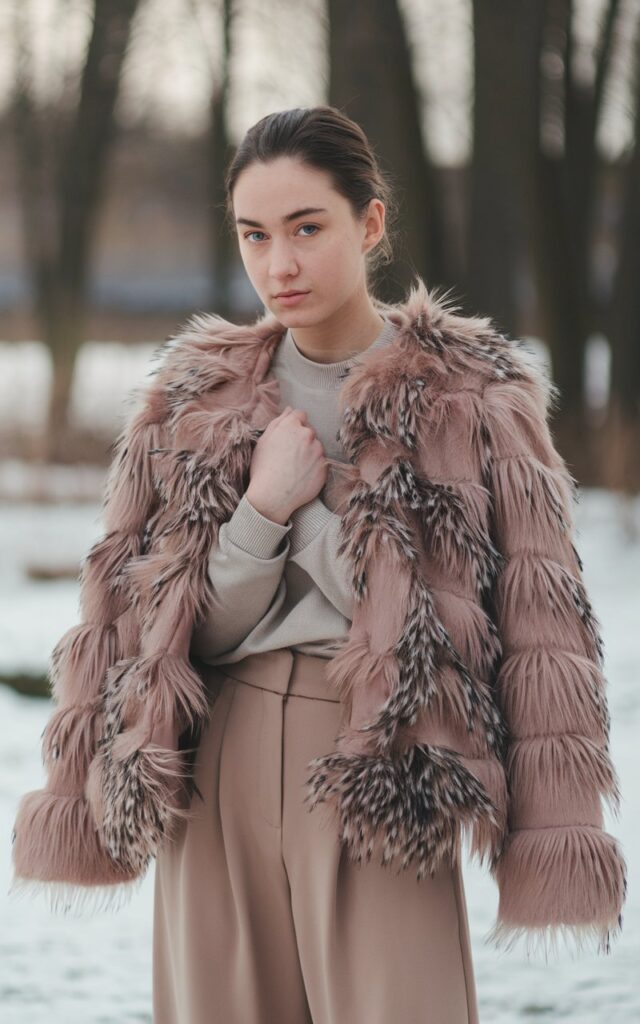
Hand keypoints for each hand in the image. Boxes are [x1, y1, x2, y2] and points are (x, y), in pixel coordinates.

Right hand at [246, 406, 327, 523]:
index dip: (293, 425)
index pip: (300, 415)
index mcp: (292, 425)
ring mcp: (319, 451)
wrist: (272, 497)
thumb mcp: (263, 441)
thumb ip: (278, 422)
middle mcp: (309, 435)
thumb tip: (289, 410)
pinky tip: (301, 475)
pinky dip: (313, 466)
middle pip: (309, 431)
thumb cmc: (263, 468)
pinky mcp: (325, 467)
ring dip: (309, 452)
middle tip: (288, 454)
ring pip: (316, 446)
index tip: (288, 436)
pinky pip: (320, 462)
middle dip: (301, 438)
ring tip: (294, 467)